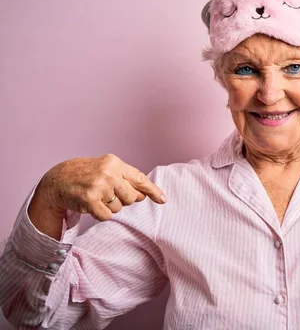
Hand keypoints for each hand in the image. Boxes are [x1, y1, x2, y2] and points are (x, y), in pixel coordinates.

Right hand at [33, 153, 164, 221]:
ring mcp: (99, 186)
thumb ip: (126, 180)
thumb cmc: (86, 174)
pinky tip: (92, 205)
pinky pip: (107, 216)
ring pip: (119, 208)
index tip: (163, 199)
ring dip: (110, 207)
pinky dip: (101, 214)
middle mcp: (109, 172)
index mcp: (115, 163)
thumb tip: (144, 195)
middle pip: (131, 198)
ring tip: (97, 196)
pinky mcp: (89, 199)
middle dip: (122, 200)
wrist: (57, 179)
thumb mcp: (107, 169)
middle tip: (108, 194)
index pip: (139, 178)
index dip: (152, 190)